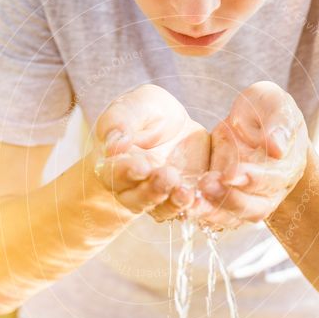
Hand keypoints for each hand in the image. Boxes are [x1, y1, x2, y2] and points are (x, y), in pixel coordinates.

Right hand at [90, 84, 209, 216]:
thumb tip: (112, 146)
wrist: (173, 124)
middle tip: (168, 175)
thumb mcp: (133, 107)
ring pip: (163, 210)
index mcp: (113, 166)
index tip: (142, 165)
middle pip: (138, 199)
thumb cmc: (145, 113)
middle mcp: (133, 189)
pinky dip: (197, 205)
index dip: (127, 172)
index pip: (115, 174)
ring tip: (186, 192)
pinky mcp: (183, 200)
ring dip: (174, 204)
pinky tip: (205, 196)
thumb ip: (119, 122)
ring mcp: (160, 198)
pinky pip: (189, 209)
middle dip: (153, 190)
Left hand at [190, 81, 309, 230]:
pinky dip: (201, 213)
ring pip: (235, 217)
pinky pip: (216, 216)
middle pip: (255, 208)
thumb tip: (278, 146)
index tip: (230, 174)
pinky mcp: (227, 202)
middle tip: (206, 185)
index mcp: (287, 166)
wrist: (252, 122)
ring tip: (192, 200)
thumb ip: (279, 122)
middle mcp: (272, 191)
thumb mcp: (274, 104)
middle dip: (230, 199)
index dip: (253, 179)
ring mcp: (249, 200)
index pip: (273, 179)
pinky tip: (185, 204)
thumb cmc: (266, 110)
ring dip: (213, 212)